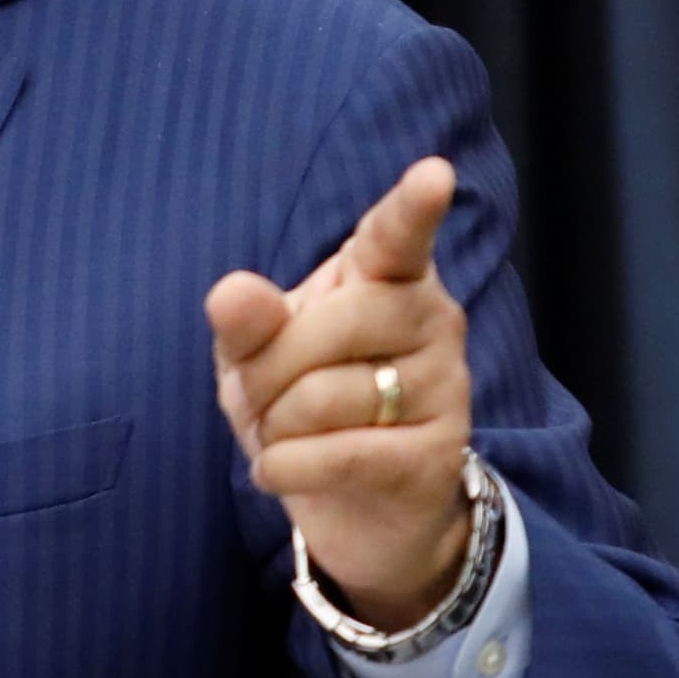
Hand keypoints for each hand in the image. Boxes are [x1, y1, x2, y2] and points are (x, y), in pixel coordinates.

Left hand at [206, 157, 474, 626]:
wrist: (353, 504)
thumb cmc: (300, 401)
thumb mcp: (254, 354)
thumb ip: (246, 320)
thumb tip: (232, 292)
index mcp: (385, 274)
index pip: (397, 235)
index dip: (412, 207)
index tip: (433, 174)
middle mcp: (430, 317)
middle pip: (328, 326)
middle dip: (266, 368)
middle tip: (260, 394)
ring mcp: (446, 385)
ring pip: (327, 396)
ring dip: (276, 424)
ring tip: (285, 433)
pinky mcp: (441, 453)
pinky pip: (341, 453)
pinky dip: (288, 466)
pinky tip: (278, 470)